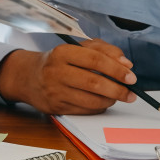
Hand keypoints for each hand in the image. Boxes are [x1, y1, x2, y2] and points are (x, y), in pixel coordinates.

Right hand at [0, 39, 137, 114]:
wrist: (28, 77)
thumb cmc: (59, 61)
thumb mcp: (77, 48)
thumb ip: (103, 50)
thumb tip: (126, 65)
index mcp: (62, 52)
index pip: (95, 60)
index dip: (116, 69)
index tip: (131, 76)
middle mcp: (56, 71)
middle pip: (94, 83)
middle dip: (118, 89)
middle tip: (130, 92)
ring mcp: (54, 91)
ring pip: (91, 100)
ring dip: (110, 100)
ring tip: (116, 96)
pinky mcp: (55, 107)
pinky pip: (84, 111)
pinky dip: (98, 108)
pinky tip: (102, 102)